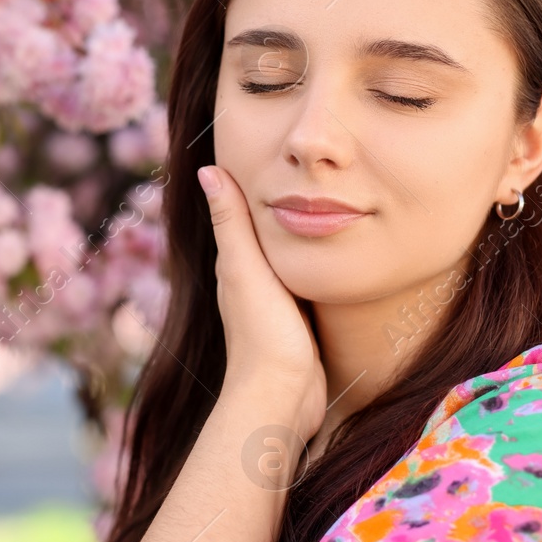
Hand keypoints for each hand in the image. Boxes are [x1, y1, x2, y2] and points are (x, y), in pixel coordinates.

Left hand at [197, 165, 327, 440]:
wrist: (284, 396)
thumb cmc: (263, 333)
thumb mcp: (247, 269)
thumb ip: (233, 223)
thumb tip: (207, 170)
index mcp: (236, 262)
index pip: (241, 211)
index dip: (251, 181)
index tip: (266, 145)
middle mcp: (252, 278)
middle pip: (265, 231)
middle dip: (279, 202)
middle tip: (305, 164)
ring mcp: (276, 300)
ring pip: (287, 254)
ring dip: (300, 231)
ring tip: (325, 197)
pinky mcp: (300, 319)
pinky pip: (307, 278)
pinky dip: (316, 260)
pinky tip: (334, 252)